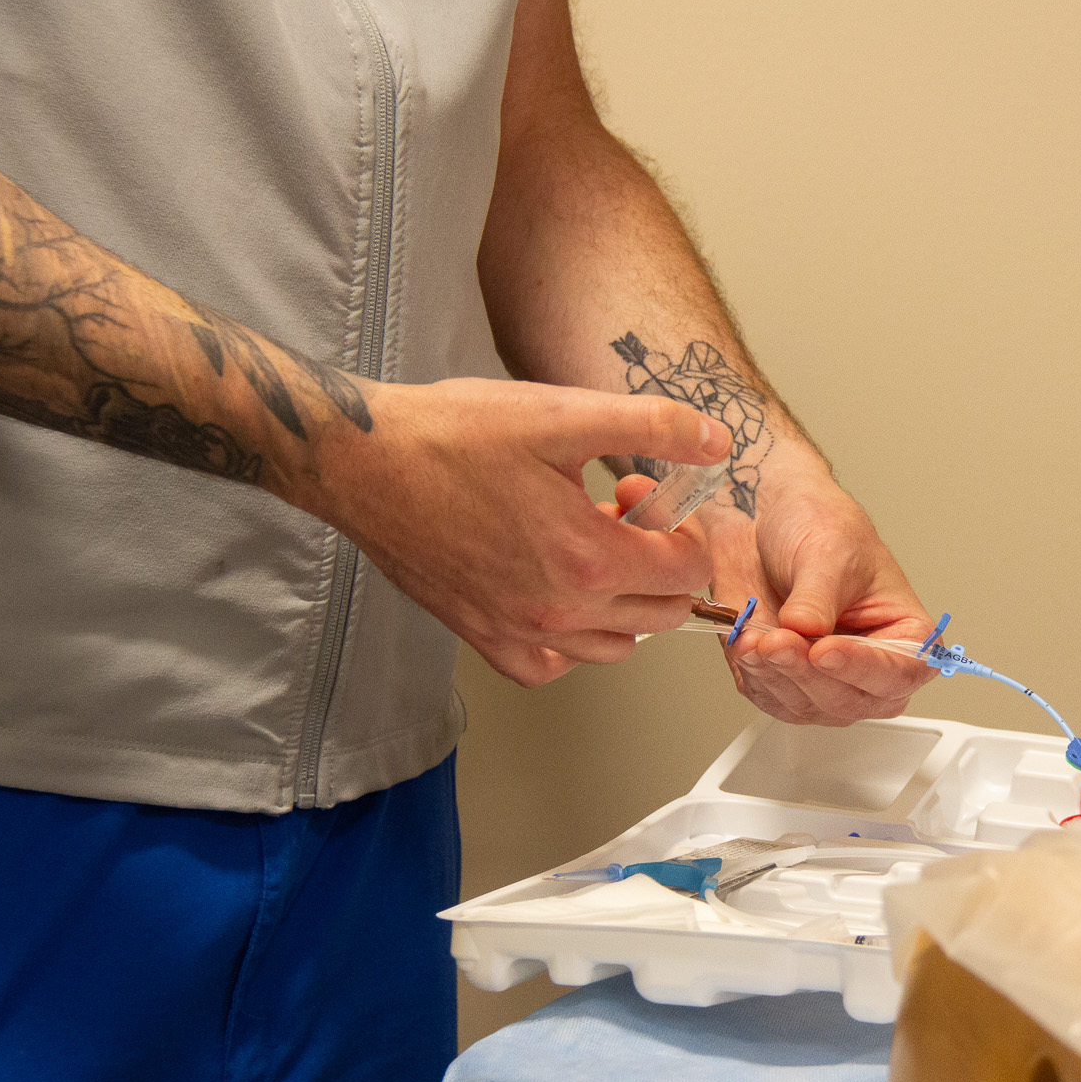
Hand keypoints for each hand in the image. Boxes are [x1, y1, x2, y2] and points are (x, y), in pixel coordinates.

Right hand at [298, 377, 728, 685]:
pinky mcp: (483, 639)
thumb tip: (715, 441)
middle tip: (618, 513)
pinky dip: (570, 640)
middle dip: (658, 562)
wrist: (365, 462)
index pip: (687, 572)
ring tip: (588, 545)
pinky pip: (553, 668)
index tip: (645, 497)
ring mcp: (519, 633)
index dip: (682, 529)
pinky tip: (557, 592)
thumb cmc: (452, 436)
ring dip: (622, 601)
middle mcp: (558, 611)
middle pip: (661, 613)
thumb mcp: (564, 414)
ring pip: (614, 646)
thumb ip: (652, 426)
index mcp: (588, 558)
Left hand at [620, 459, 936, 725]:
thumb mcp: (828, 552)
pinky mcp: (782, 683)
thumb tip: (806, 630)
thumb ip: (818, 597)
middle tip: (781, 640)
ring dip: (776, 675)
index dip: (862, 668)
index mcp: (905, 636)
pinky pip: (768, 697)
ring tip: (757, 639)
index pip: (899, 673)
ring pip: (805, 705)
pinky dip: (753, 674)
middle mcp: (869, 669)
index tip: (825, 650)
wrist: (768, 519)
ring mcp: (826, 681)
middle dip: (808, 673)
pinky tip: (746, 645)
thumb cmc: (820, 527)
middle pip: (849, 701)